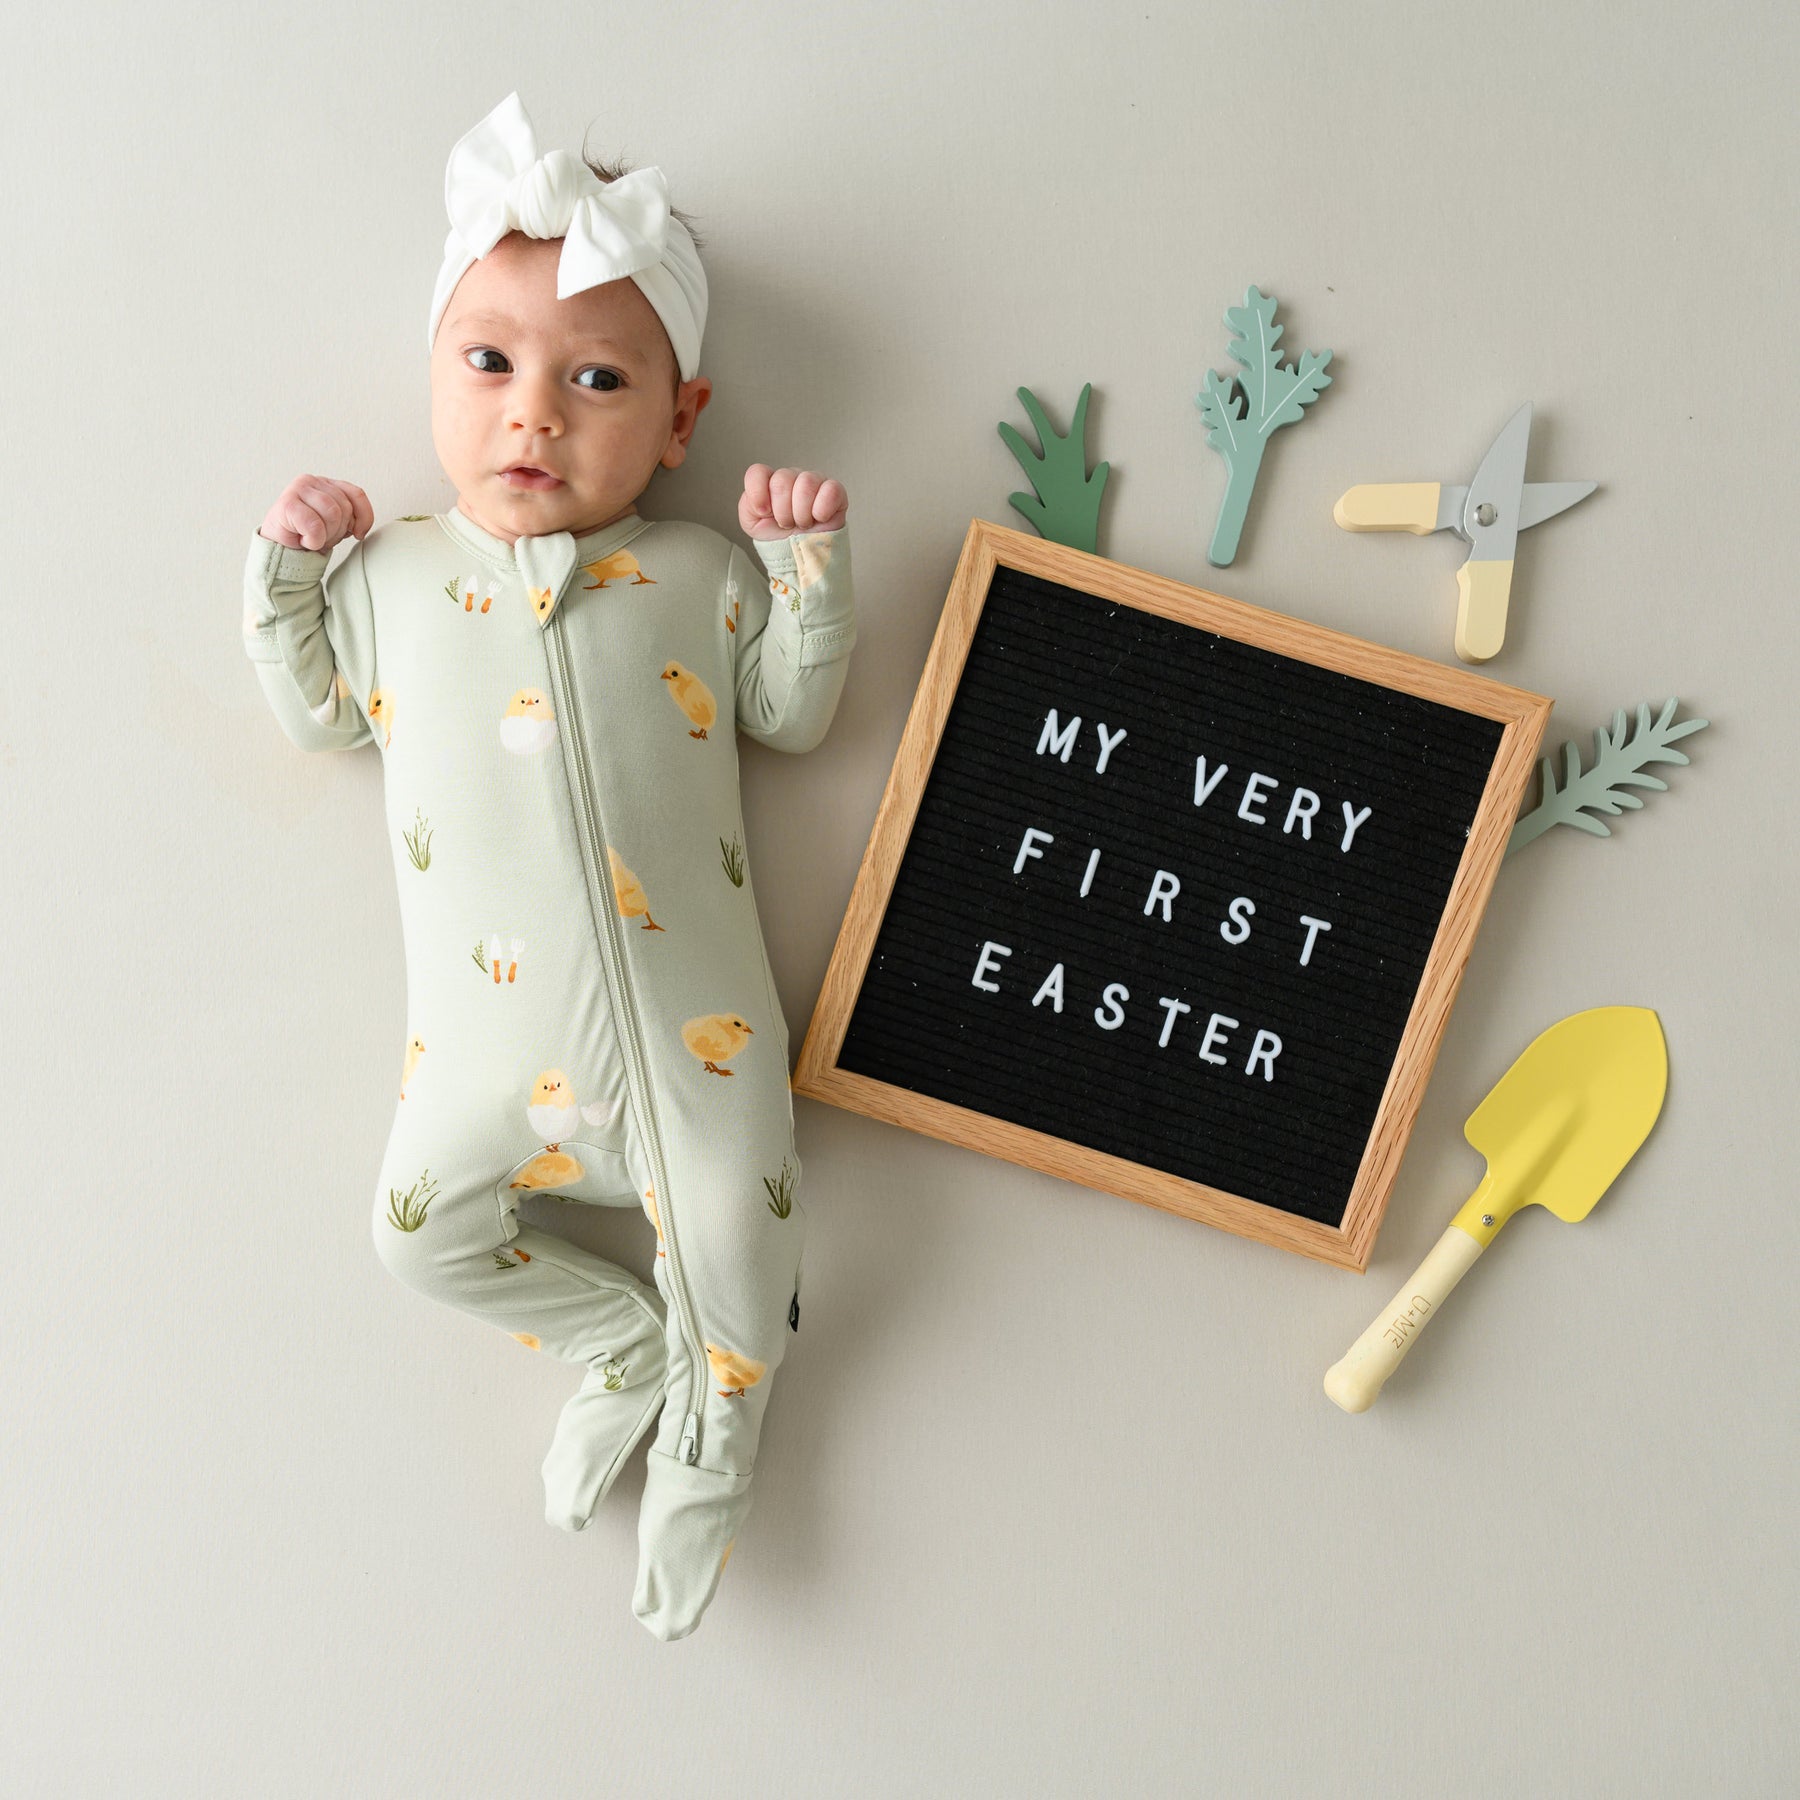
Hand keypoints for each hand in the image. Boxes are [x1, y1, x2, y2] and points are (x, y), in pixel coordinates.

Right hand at [259, 475, 374, 552]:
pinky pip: (314, 525)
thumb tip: (359, 526)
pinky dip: (313, 540)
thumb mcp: (335, 524)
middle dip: (338, 530)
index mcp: (327, 484)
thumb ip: (350, 517)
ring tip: (312, 538)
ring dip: (326, 535)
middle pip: (344, 507)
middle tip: (322, 537)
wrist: (279, 548)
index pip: (357, 494)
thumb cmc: (306, 535)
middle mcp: (313, 481)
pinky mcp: (287, 503)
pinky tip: (303, 540)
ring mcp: (298, 489)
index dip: (364, 517)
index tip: (358, 534)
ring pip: (332, 513)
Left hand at [739, 465, 847, 540]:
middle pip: (782, 480)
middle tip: (787, 523)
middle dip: (783, 511)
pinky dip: (822, 510)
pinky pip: (831, 490)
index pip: (758, 472)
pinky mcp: (835, 492)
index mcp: (770, 482)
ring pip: (806, 484)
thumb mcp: (752, 523)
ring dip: (802, 513)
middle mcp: (792, 478)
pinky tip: (819, 519)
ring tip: (803, 523)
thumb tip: (763, 500)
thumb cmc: (778, 537)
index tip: (764, 513)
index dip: (758, 494)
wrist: (801, 557)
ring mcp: (814, 482)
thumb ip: (748, 504)